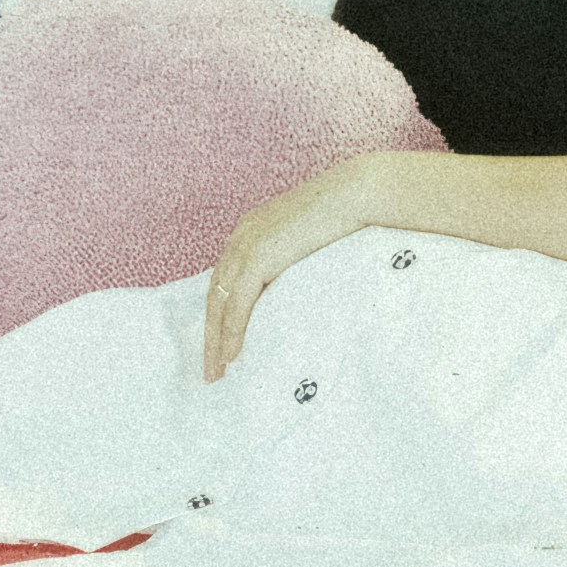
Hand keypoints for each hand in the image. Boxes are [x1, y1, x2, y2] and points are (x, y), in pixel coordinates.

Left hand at [200, 155, 387, 380]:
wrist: (356, 195)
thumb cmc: (345, 216)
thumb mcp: (308, 242)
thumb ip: (292, 261)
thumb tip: (293, 293)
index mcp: (250, 230)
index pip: (225, 280)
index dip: (221, 313)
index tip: (221, 342)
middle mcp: (240, 237)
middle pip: (215, 294)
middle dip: (211, 334)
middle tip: (212, 368)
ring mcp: (246, 246)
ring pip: (220, 303)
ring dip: (216, 340)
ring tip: (218, 371)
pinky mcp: (257, 257)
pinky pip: (238, 304)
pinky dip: (232, 331)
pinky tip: (232, 354)